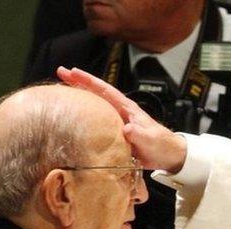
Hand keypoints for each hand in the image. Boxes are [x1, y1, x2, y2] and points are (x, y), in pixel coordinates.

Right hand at [56, 66, 186, 172]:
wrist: (170, 156)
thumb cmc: (162, 145)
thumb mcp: (151, 139)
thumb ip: (139, 134)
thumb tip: (126, 128)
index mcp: (128, 109)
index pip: (106, 90)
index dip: (89, 80)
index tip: (73, 71)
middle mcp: (121, 112)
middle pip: (97, 93)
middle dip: (79, 82)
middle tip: (60, 71)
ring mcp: (118, 121)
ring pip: (95, 105)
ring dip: (80, 97)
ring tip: (62, 88)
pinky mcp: (116, 133)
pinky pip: (96, 121)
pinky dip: (84, 117)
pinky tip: (73, 118)